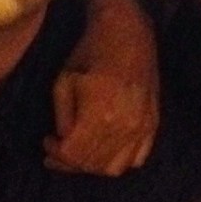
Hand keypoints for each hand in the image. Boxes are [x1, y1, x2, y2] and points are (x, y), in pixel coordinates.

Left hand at [44, 0, 158, 174]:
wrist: (128, 34)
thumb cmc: (90, 53)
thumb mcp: (64, 81)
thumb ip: (63, 117)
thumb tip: (65, 140)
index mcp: (99, 115)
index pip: (74, 154)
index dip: (55, 154)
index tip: (47, 142)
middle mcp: (125, 127)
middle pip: (92, 164)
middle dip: (69, 163)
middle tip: (56, 151)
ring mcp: (142, 128)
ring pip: (114, 168)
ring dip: (92, 166)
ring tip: (78, 153)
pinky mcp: (153, 125)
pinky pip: (136, 159)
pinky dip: (117, 161)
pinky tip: (103, 150)